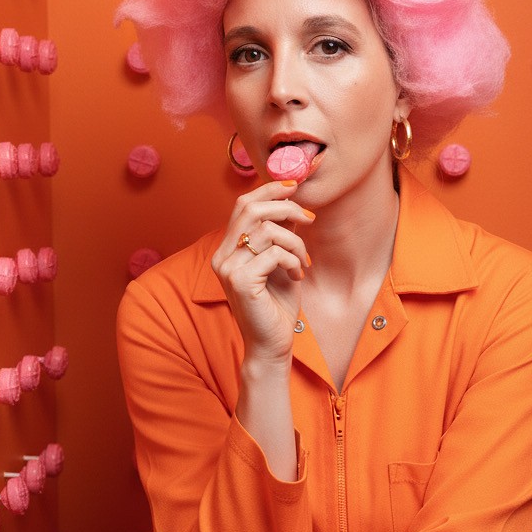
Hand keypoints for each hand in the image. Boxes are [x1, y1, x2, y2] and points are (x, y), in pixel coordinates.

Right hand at [211, 180, 314, 364]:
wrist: (272, 345)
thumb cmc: (277, 306)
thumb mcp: (282, 262)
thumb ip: (281, 234)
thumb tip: (292, 203)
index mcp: (227, 249)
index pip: (242, 205)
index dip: (269, 190)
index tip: (295, 187)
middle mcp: (221, 256)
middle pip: (251, 209)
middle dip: (286, 208)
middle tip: (309, 219)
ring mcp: (228, 268)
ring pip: (267, 230)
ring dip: (295, 241)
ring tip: (303, 261)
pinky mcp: (240, 281)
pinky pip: (274, 253)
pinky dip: (293, 260)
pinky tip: (297, 276)